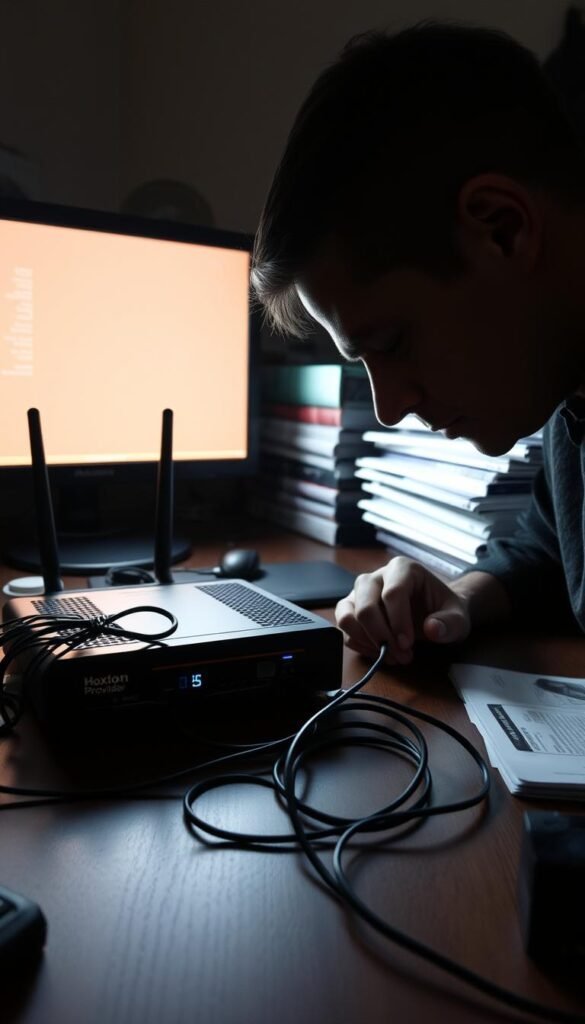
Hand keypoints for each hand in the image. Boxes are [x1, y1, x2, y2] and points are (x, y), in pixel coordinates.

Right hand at [335, 556, 471, 663]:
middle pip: (365, 606)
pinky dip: (361, 645)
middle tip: (402, 656)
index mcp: (403, 569)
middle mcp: (376, 577)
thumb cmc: (444, 610)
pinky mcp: (351, 609)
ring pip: (347, 616)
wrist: (434, 612)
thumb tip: (432, 629)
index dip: (398, 622)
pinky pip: (345, 629)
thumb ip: (450, 623)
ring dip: (367, 642)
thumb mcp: (458, 617)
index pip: (393, 593)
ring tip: (391, 656)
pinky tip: (382, 653)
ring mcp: (360, 593)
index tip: (408, 645)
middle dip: (381, 636)